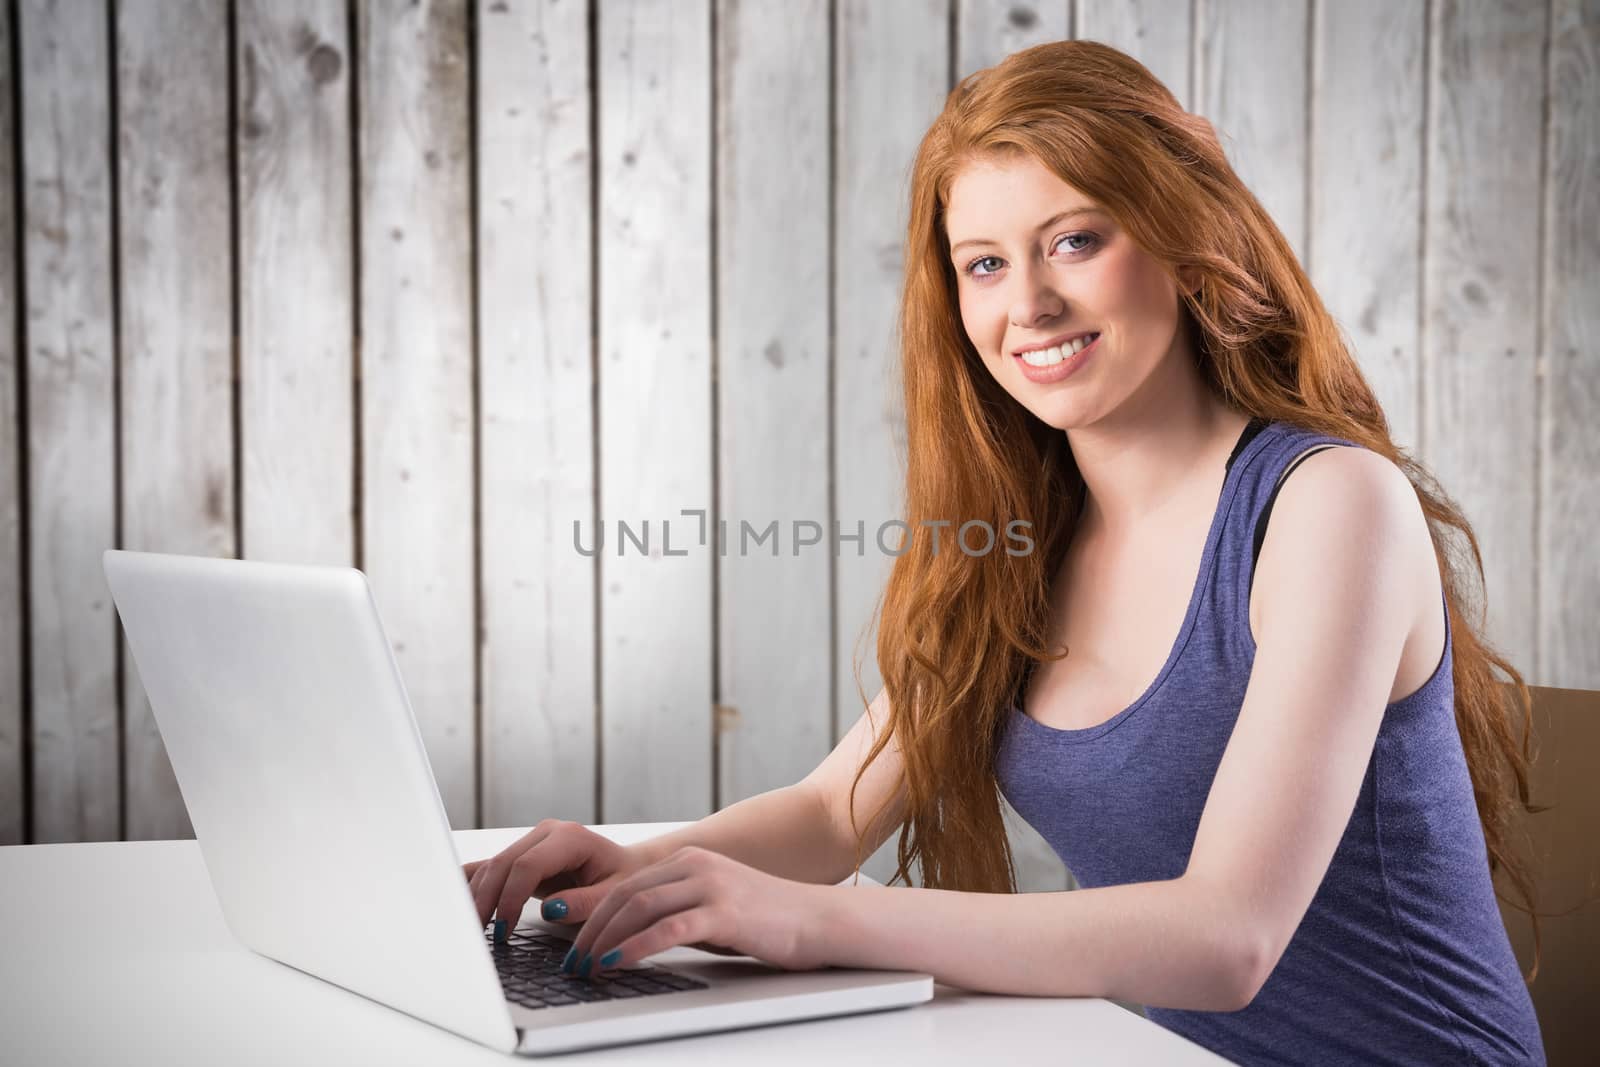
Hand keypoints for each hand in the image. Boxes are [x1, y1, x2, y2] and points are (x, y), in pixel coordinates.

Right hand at [462, 819, 650, 928]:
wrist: (625, 867)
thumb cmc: (622, 880)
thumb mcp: (612, 895)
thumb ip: (583, 902)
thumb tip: (551, 909)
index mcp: (570, 837)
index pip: (527, 865)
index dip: (510, 898)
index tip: (504, 929)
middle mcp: (546, 833)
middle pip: (503, 863)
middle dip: (486, 899)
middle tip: (477, 934)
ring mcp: (531, 840)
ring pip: (492, 865)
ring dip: (477, 896)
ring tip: (470, 928)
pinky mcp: (522, 854)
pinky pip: (492, 867)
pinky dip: (474, 884)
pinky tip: (457, 900)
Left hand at [563, 846, 826, 977]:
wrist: (819, 920)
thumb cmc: (768, 920)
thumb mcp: (715, 907)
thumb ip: (679, 911)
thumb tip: (634, 938)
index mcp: (690, 861)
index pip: (627, 886)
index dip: (594, 917)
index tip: (577, 947)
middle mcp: (697, 866)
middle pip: (625, 895)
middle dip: (592, 932)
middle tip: (573, 963)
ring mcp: (711, 886)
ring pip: (639, 908)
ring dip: (605, 941)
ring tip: (587, 968)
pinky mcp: (724, 912)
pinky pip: (668, 929)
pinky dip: (635, 947)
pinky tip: (618, 963)